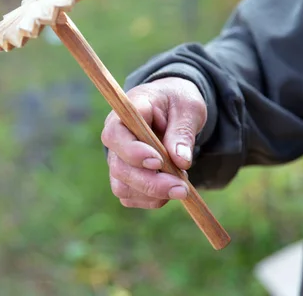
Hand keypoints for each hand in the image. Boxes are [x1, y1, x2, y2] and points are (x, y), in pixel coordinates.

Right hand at [101, 77, 207, 208]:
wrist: (172, 108)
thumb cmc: (177, 102)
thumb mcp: (187, 108)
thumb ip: (182, 131)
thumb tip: (181, 161)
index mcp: (126, 113)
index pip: (115, 135)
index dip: (133, 152)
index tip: (159, 162)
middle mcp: (116, 139)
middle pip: (119, 168)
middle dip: (150, 183)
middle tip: (182, 188)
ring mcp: (117, 159)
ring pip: (123, 187)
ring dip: (153, 194)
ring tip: (181, 184)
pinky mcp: (124, 177)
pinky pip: (130, 197)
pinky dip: (152, 199)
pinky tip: (170, 188)